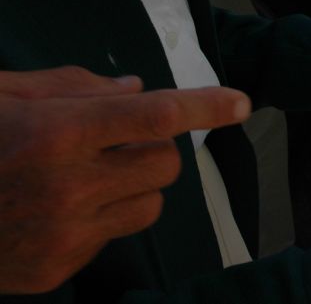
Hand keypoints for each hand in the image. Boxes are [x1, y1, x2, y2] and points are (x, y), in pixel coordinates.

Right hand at [0, 66, 250, 293]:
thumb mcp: (4, 95)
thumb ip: (74, 86)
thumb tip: (137, 89)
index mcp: (56, 132)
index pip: (154, 116)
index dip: (204, 107)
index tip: (240, 103)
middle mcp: (67, 186)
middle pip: (165, 164)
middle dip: (153, 148)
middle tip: (116, 141)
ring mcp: (64, 234)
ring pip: (151, 205)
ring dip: (137, 185)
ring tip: (91, 175)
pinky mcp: (58, 269)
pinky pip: (115, 236)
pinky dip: (104, 218)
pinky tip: (61, 209)